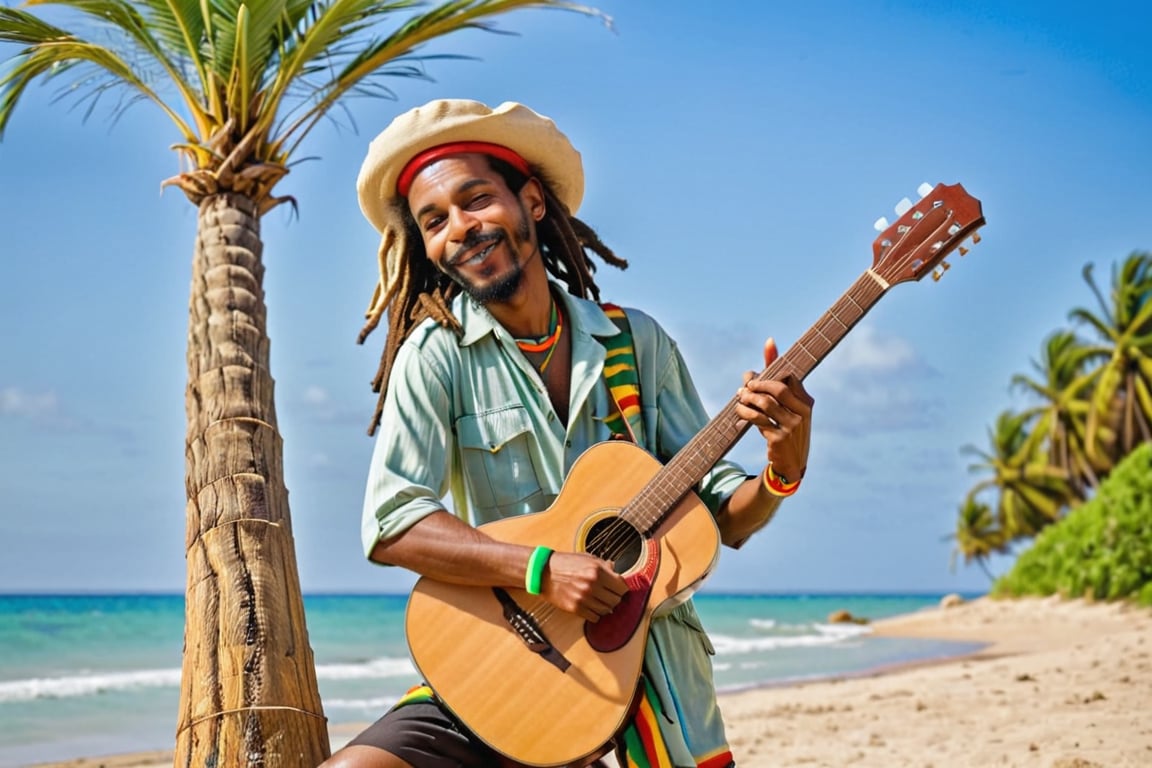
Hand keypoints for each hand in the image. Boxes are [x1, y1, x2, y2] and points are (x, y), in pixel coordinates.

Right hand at [540, 551, 627, 621]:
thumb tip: (616, 571)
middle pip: (616, 600)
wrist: (543, 572)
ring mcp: (584, 598)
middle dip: (615, 597)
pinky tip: (591, 606)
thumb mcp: (587, 558)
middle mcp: (592, 585)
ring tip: (600, 600)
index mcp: (597, 570)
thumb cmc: (565, 563)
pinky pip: (595, 617)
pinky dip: (596, 613)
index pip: (621, 586)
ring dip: (606, 606)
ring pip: (607, 610)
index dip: (622, 588)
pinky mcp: (576, 608)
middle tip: (610, 594)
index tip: (619, 588)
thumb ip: (604, 565)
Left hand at [735, 337, 813, 482]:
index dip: (767, 375)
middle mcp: (803, 413)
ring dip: (746, 399)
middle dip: (756, 385)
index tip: (752, 378)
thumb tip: (769, 341)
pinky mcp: (778, 439)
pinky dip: (744, 413)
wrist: (790, 463)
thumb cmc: (785, 426)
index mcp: (806, 402)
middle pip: (776, 389)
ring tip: (739, 399)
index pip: (788, 377)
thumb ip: (775, 374)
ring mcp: (792, 427)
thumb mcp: (785, 403)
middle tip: (743, 388)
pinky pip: (757, 419)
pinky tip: (739, 413)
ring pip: (764, 404)